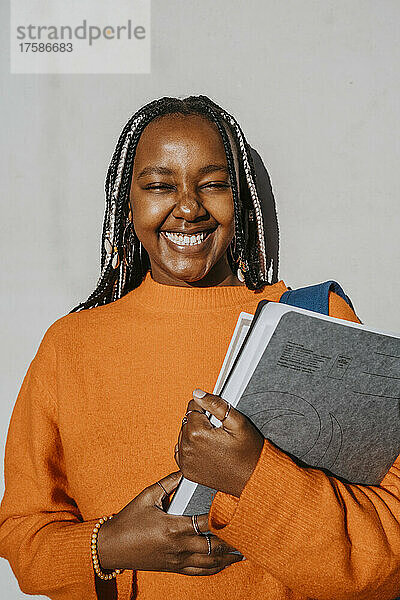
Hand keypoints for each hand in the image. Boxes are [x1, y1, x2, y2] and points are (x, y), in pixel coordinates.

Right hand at [97, 470, 242, 574]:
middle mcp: (178, 546)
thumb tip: (187, 469)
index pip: (206, 523)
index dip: (223, 519)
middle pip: (213, 546)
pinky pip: (198, 572)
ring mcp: (177, 560)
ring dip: (227, 558)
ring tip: (242, 551)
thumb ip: (169, 483)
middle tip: (248, 533)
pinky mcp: (173, 568)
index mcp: (173, 527)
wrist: (112, 547)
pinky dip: (213, 569)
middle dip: (232, 541)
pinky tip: (223, 564)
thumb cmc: (128, 519)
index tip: (238, 511)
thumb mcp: (148, 496)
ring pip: (209, 563)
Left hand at [174, 390, 263, 497]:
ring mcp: (186, 462)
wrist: (252, 478)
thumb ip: (216, 404)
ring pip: (184, 434)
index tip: (217, 416)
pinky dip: (190, 447)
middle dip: (201, 420)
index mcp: (197, 434)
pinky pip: (181, 450)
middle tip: (219, 430)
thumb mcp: (238, 422)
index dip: (206, 407)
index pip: (193, 406)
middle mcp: (187, 448)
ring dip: (195, 433)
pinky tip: (205, 448)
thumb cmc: (248, 452)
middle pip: (187, 420)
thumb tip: (198, 393)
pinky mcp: (187, 471)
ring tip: (214, 440)